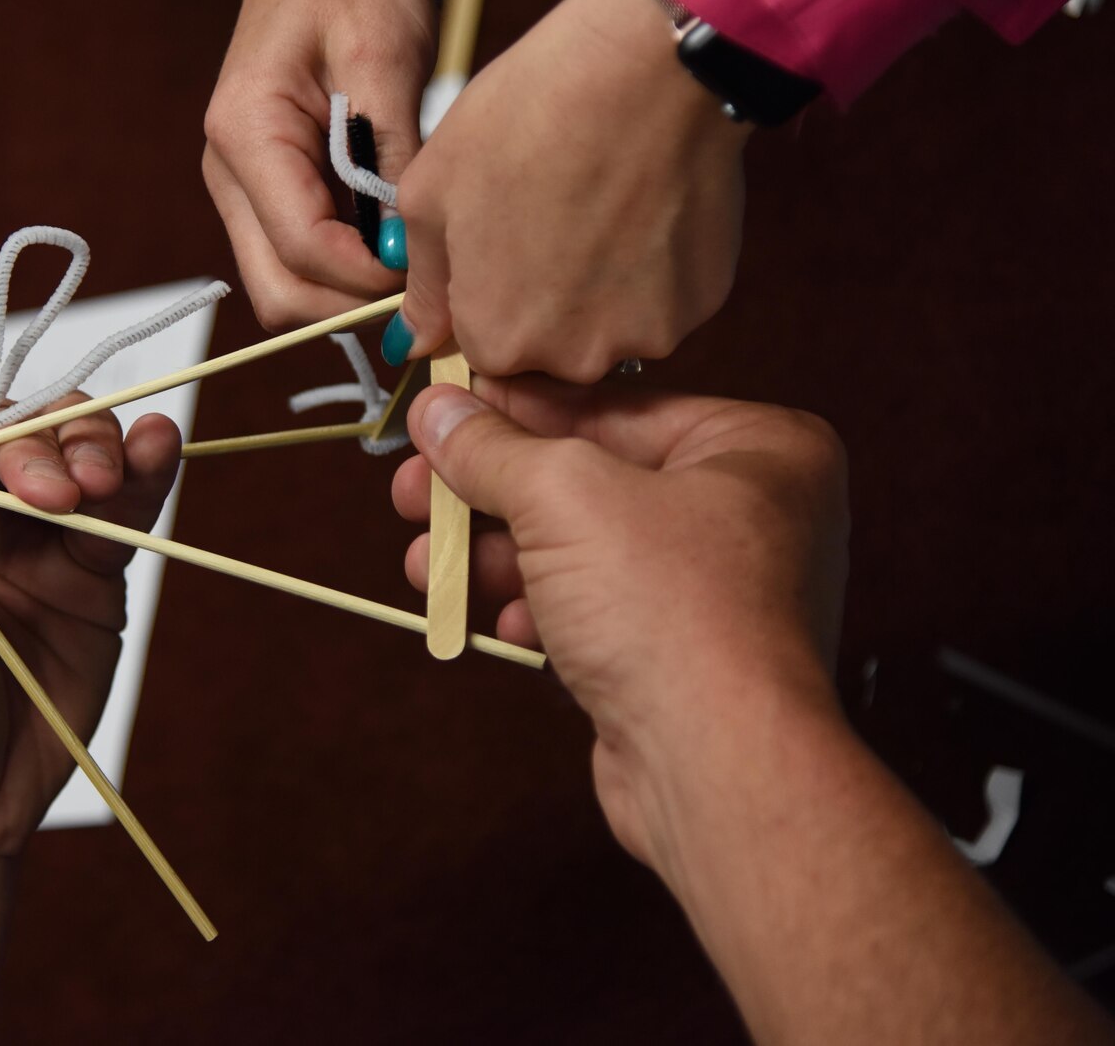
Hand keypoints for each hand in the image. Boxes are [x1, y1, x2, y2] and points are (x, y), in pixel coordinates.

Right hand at [202, 0, 429, 329]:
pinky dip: (345, 266)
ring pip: (285, 283)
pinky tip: (396, 239)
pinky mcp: (268, 188)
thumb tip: (409, 247)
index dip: (369, 277)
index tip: (433, 269)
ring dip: (348, 290)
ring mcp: (241, 185)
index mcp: (245, 134)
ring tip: (416, 260)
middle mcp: (227, 171)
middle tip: (426, 284)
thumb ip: (391, 156)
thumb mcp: (385, 55)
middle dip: (350, 304)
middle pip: (279, 288)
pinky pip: (299, 254)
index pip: (301, 246)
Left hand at [386, 0, 748, 379]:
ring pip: (608, 323)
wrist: (646, 70)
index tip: (497, 238)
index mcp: (498, 341)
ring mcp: (650, 334)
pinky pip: (663, 298)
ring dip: (599, 283)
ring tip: (597, 204)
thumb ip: (423, 283)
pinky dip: (651, 265)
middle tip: (549, 213)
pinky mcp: (706, 300)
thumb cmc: (526, 120)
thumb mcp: (430, 195)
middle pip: (547, 345)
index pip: (478, 346)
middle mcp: (576, 359)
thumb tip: (417, 339)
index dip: (482, 290)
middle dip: (541, 296)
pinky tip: (644, 204)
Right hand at [394, 375, 847, 867]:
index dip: (512, 408)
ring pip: (583, 550)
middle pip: (589, 479)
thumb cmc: (672, 612)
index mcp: (757, 447)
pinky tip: (490, 619)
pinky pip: (596, 611)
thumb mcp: (562, 496)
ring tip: (429, 564)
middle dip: (491, 493)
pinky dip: (537, 611)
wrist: (716, 766)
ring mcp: (720, 592)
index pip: (611, 404)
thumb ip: (492, 447)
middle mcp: (753, 512)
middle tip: (412, 491)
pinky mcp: (682, 659)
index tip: (442, 409)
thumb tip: (438, 409)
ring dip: (497, 556)